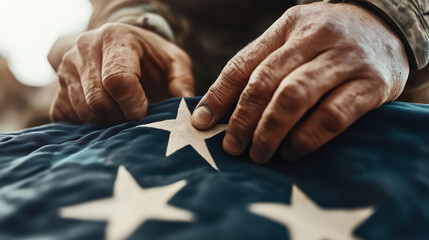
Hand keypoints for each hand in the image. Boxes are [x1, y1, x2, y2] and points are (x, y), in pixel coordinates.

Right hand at [51, 22, 193, 123]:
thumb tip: (186, 108)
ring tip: (122, 115)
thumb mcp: (175, 62)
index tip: (144, 112)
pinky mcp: (57, 89)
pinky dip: (86, 126)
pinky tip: (103, 118)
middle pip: (98, 100)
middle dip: (121, 117)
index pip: (117, 79)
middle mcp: (84, 49)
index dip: (133, 104)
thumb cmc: (152, 58)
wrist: (124, 50)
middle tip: (135, 118)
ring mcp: (66, 69)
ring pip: (83, 112)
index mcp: (114, 38)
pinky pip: (66, 117)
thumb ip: (182, 82)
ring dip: (106, 122)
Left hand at [191, 3, 408, 162]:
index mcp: (288, 27)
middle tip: (232, 146)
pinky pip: (332, 116)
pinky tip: (294, 151)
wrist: (387, 24)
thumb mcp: (295, 37)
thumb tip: (225, 107)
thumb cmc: (329, 38)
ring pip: (294, 98)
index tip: (202, 122)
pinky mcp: (371, 85)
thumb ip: (264, 64)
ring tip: (259, 153)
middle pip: (265, 82)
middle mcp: (314, 39)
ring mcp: (344, 61)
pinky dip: (307, 138)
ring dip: (270, 132)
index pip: (244, 64)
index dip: (219, 96)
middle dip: (242, 119)